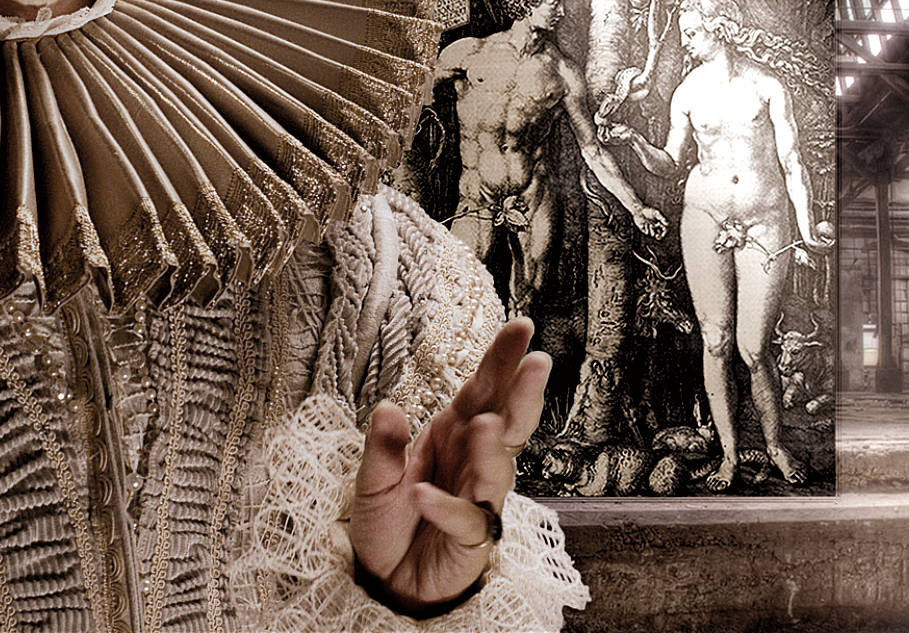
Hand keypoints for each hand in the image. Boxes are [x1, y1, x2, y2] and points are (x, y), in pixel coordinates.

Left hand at [349, 317, 550, 615]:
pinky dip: (444, 508)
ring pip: (497, 470)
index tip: (522, 328)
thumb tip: (387, 407)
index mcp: (453, 433)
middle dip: (521, 393)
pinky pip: (463, 520)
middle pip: (507, 422)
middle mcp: (472, 460)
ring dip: (491, 449)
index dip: (501, 359)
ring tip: (484, 426)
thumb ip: (381, 445)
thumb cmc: (389, 522)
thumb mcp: (372, 478)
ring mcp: (477, 499)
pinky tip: (423, 496)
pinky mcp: (471, 539)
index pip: (483, 389)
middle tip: (536, 363)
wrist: (385, 580)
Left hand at [634, 205, 668, 239]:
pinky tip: (645, 223)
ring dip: (652, 230)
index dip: (665, 232)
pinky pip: (646, 233)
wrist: (640, 210)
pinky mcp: (644, 230)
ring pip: (653, 235)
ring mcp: (650, 230)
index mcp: (661, 225)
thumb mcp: (656, 212)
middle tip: (657, 235)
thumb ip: (661, 217)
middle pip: (660, 237)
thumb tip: (666, 222)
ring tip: (650, 224)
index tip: (664, 228)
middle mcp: (656, 229)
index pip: (665, 231)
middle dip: (659, 237)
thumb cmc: (649, 210)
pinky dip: (647, 228)